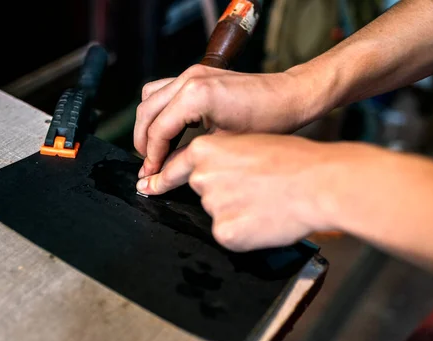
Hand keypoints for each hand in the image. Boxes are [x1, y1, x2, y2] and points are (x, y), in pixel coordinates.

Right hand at [134, 64, 317, 177]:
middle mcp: (189, 79)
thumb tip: (161, 171)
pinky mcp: (197, 74)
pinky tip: (167, 128)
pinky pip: (163, 89)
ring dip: (148, 123)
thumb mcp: (223, 145)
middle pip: (147, 112)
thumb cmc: (266, 121)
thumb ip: (186, 156)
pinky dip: (159, 109)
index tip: (150, 175)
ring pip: (150, 97)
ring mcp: (192, 73)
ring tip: (152, 148)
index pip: (158, 130)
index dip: (151, 156)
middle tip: (147, 166)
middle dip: (143, 141)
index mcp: (195, 96)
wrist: (289, 97)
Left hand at [135, 134, 334, 251]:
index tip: (146, 186)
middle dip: (220, 192)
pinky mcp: (224, 232)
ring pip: (216, 212)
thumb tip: (207, 173)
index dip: (160, 180)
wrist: (320, 182)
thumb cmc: (293, 160)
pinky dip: (242, 231)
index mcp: (206, 151)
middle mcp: (202, 178)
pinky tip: (263, 219)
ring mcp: (212, 206)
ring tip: (265, 201)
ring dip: (234, 211)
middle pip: (201, 190)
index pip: (174, 168)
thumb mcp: (249, 143)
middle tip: (252, 189)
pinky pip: (228, 234)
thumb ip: (221, 158)